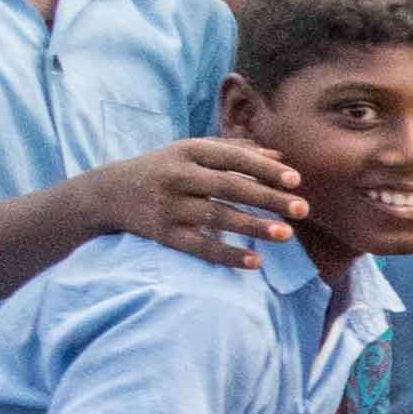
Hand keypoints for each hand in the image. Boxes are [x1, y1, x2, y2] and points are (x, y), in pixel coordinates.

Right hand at [74, 136, 310, 268]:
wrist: (109, 192)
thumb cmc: (165, 167)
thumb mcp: (192, 151)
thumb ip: (235, 151)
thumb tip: (281, 155)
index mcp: (190, 151)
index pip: (233, 158)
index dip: (264, 168)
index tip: (296, 180)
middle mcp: (178, 176)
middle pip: (229, 187)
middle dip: (267, 198)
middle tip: (303, 209)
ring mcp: (169, 206)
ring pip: (216, 217)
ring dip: (252, 226)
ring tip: (286, 235)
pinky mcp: (163, 234)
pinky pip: (199, 246)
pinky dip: (227, 254)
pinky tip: (256, 262)